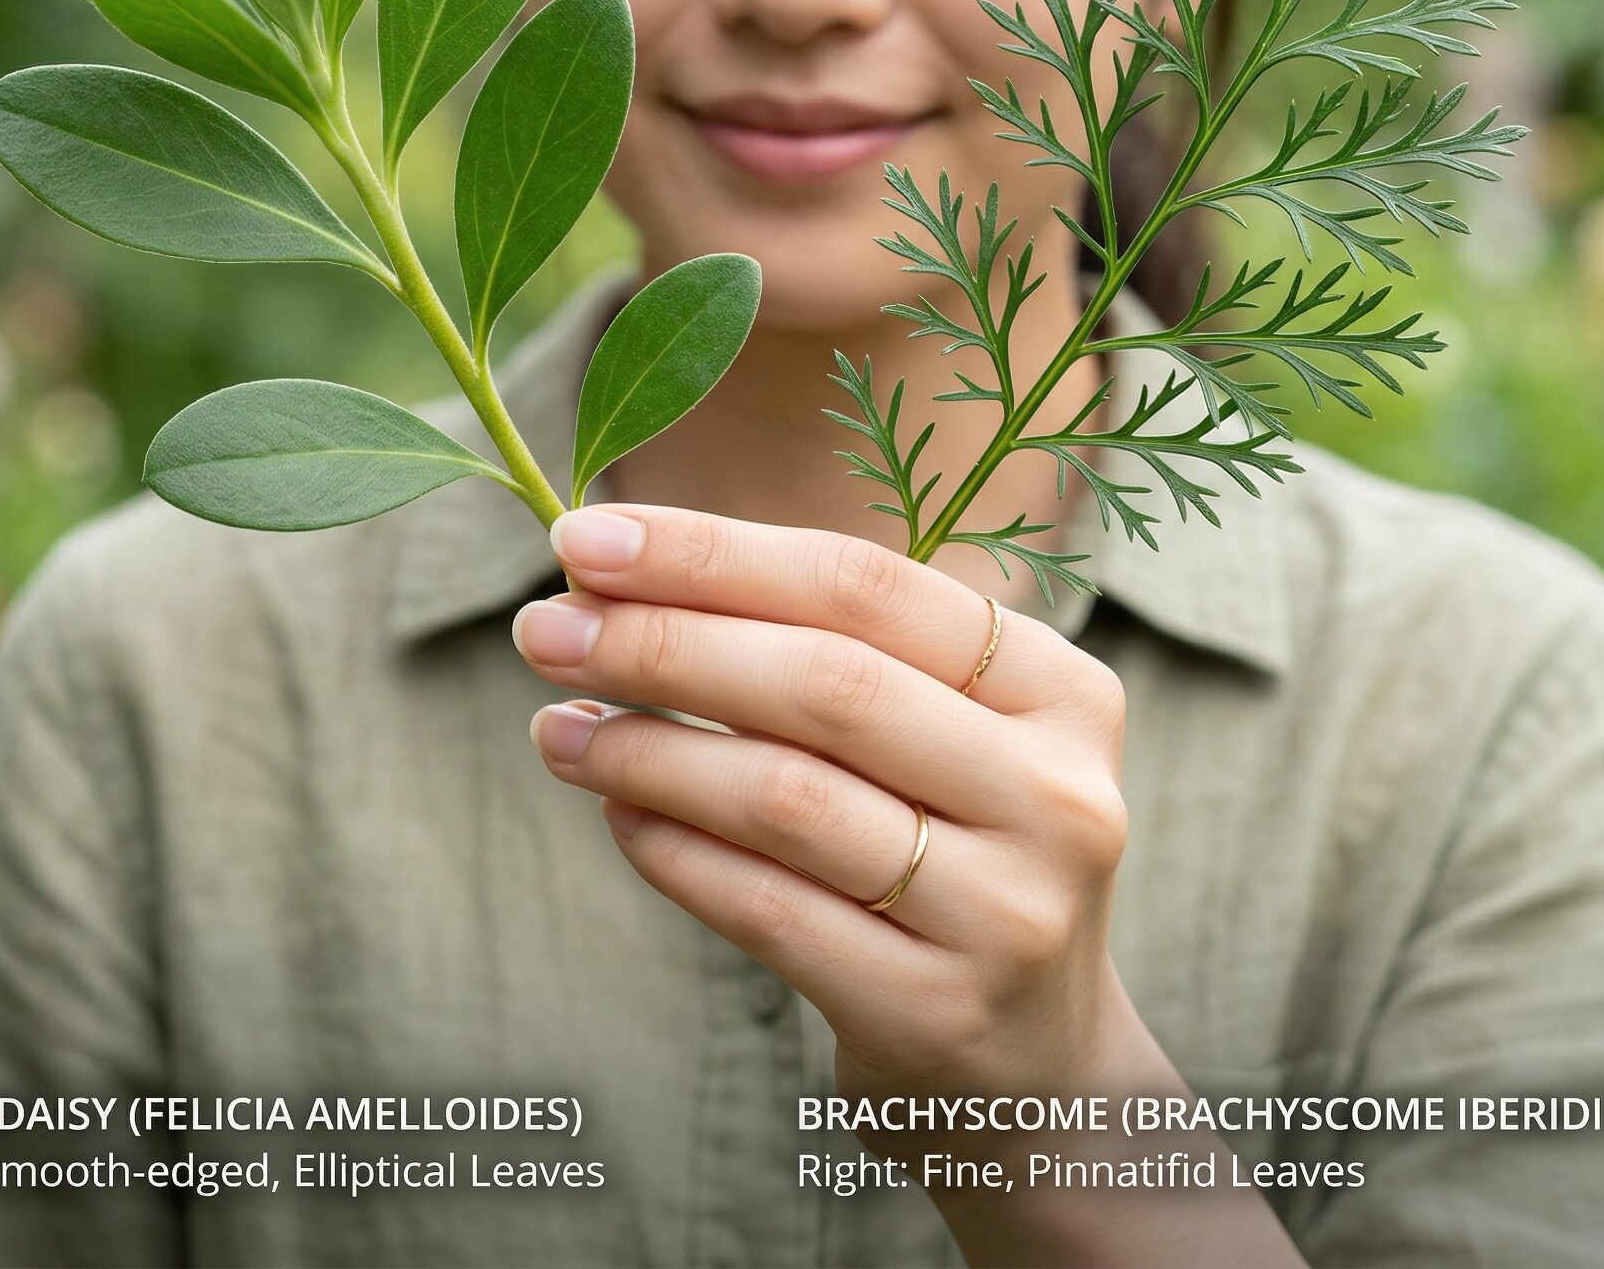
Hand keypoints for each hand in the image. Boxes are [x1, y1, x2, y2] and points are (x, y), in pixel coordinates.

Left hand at [512, 502, 1132, 1104]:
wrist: (1033, 1068)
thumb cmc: (950, 852)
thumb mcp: (937, 736)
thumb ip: (821, 649)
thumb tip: (617, 572)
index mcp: (1060, 690)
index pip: (866, 586)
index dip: (714, 554)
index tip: (584, 536)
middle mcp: (1056, 793)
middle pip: (826, 682)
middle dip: (663, 643)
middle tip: (544, 626)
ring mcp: (1007, 910)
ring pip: (785, 796)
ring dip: (647, 749)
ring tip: (558, 728)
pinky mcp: (936, 1011)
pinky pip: (768, 909)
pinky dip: (674, 852)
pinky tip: (616, 814)